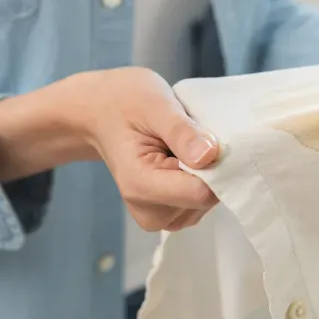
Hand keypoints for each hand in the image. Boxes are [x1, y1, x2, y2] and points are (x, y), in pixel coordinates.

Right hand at [0, 68, 218, 231]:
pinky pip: (201, 201)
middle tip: (191, 136)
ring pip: (207, 203)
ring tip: (183, 145)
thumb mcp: (155, 103)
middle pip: (206, 200)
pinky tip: (184, 157)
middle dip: (211, 168)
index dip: (218, 166)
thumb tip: (210, 156)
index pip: (200, 193)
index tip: (212, 137)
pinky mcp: (168, 213)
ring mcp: (159, 216)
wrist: (100, 112)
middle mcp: (148, 211)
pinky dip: (202, 178)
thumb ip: (181, 131)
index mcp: (141, 185)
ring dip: (207, 172)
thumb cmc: (124, 102)